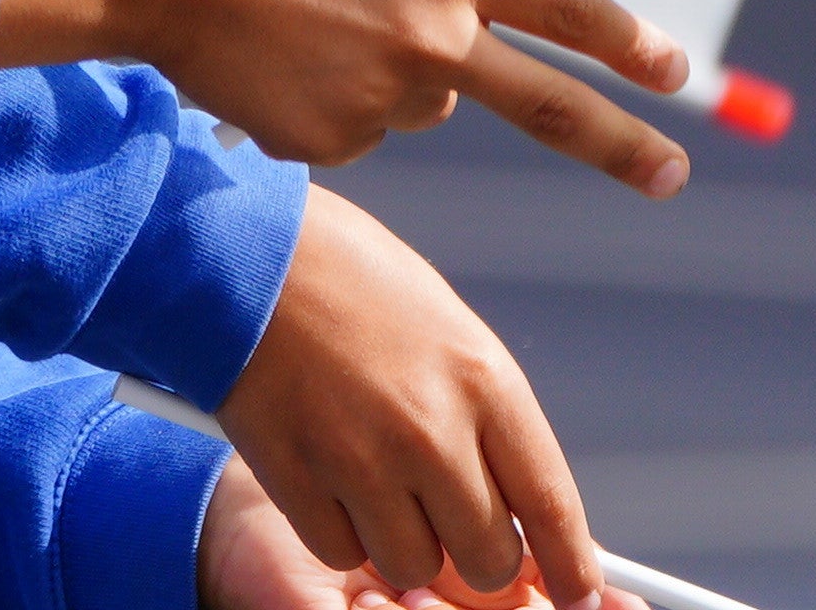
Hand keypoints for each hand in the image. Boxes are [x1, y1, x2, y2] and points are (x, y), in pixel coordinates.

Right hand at [0, 0, 690, 196]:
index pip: (572, 9)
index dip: (632, 42)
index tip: (673, 69)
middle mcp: (436, 33)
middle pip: (553, 105)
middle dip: (626, 146)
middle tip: (672, 175)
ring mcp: (387, 95)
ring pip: (425, 103)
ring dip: (392, 75)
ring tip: (308, 23)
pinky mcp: (335, 141)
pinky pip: (359, 130)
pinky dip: (332, 103)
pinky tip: (278, 60)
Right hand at [218, 192, 612, 607]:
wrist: (238, 241)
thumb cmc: (347, 277)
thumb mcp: (446, 331)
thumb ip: (487, 420)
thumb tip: (521, 510)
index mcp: (483, 381)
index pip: (552, 507)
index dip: (571, 567)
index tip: (577, 593)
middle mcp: (430, 429)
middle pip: (487, 559)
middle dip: (476, 554)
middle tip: (453, 525)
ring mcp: (358, 455)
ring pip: (412, 565)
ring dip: (403, 542)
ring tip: (377, 483)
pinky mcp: (293, 472)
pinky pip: (340, 550)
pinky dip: (339, 530)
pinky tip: (328, 476)